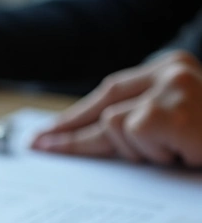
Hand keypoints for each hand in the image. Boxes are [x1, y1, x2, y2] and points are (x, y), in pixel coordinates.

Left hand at [31, 51, 201, 166]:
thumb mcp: (178, 125)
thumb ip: (142, 122)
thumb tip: (86, 136)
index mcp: (173, 68)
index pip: (111, 90)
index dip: (78, 114)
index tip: (50, 132)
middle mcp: (172, 70)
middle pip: (104, 107)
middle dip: (72, 133)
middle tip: (40, 146)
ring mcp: (171, 88)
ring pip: (115, 126)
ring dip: (140, 152)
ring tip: (178, 154)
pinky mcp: (169, 110)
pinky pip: (132, 136)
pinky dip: (153, 153)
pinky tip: (183, 154)